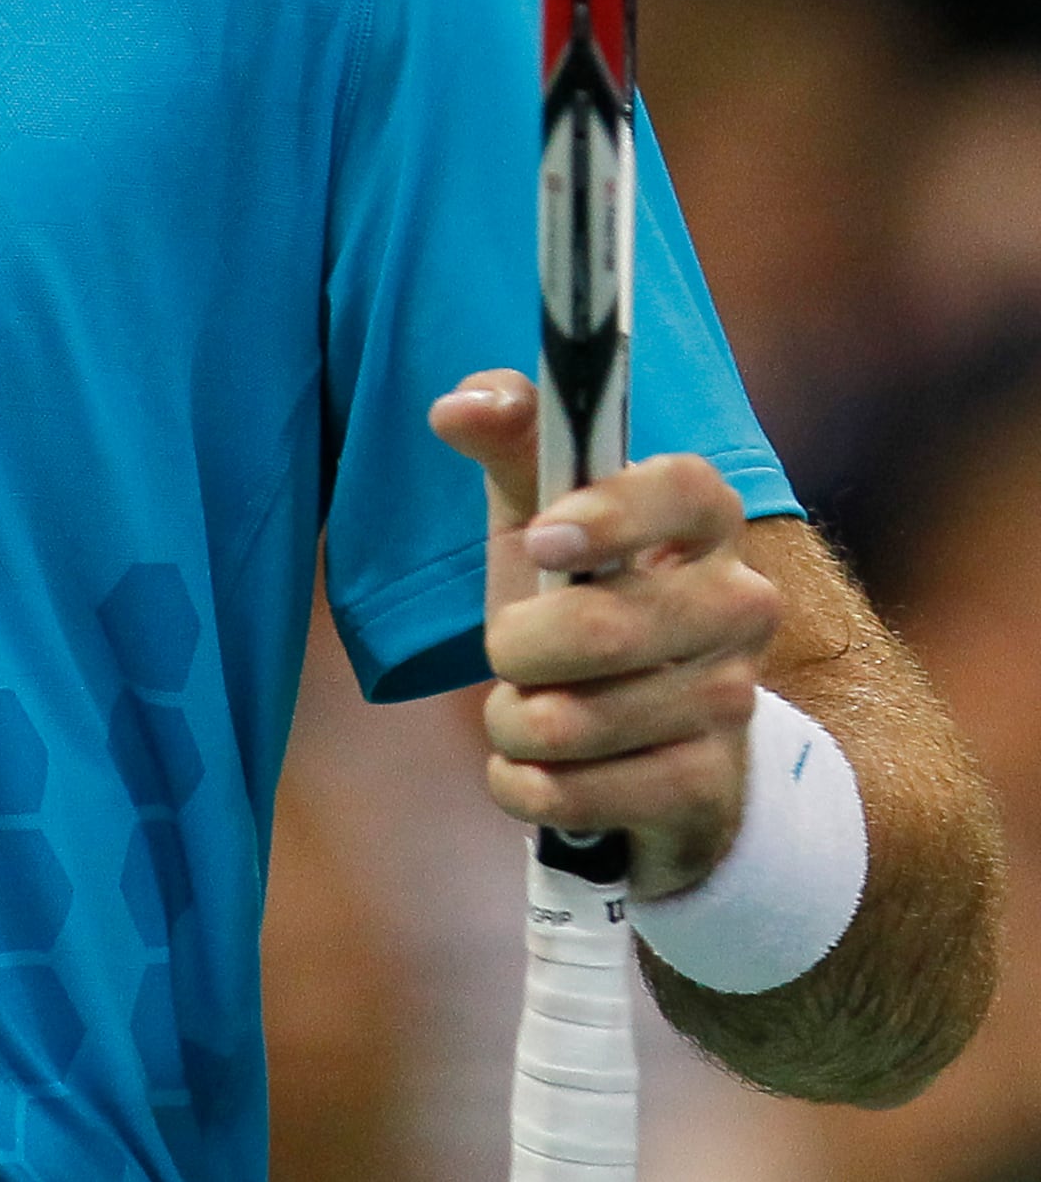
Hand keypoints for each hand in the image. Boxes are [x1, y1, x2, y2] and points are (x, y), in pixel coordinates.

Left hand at [430, 370, 783, 898]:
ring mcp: (733, 700)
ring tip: (531, 708)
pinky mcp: (707, 787)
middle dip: (517, 647)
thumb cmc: (580, 594)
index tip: (542, 538)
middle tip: (510, 649)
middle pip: (605, 628)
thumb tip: (458, 406)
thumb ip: (509, 442)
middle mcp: (741, 604)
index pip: (683, 489)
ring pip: (572, 722)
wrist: (644, 735)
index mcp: (704, 518)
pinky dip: (524, 785)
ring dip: (513, 721)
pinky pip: (572, 793)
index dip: (609, 513)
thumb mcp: (538, 513)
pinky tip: (543, 769)